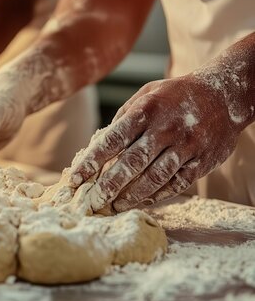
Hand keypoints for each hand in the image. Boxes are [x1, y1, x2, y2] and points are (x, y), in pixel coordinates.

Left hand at [69, 75, 242, 211]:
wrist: (225, 93)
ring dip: (131, 196)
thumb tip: (98, 145)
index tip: (75, 178)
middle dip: (108, 186)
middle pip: (131, 163)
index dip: (91, 161)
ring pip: (154, 178)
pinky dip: (158, 195)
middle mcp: (166, 128)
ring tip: (114, 207)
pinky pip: (177, 183)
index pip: (112, 139)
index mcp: (146, 110)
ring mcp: (186, 146)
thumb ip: (123, 118)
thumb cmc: (175, 96)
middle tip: (92, 201)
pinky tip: (142, 202)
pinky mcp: (203, 160)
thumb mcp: (147, 94)